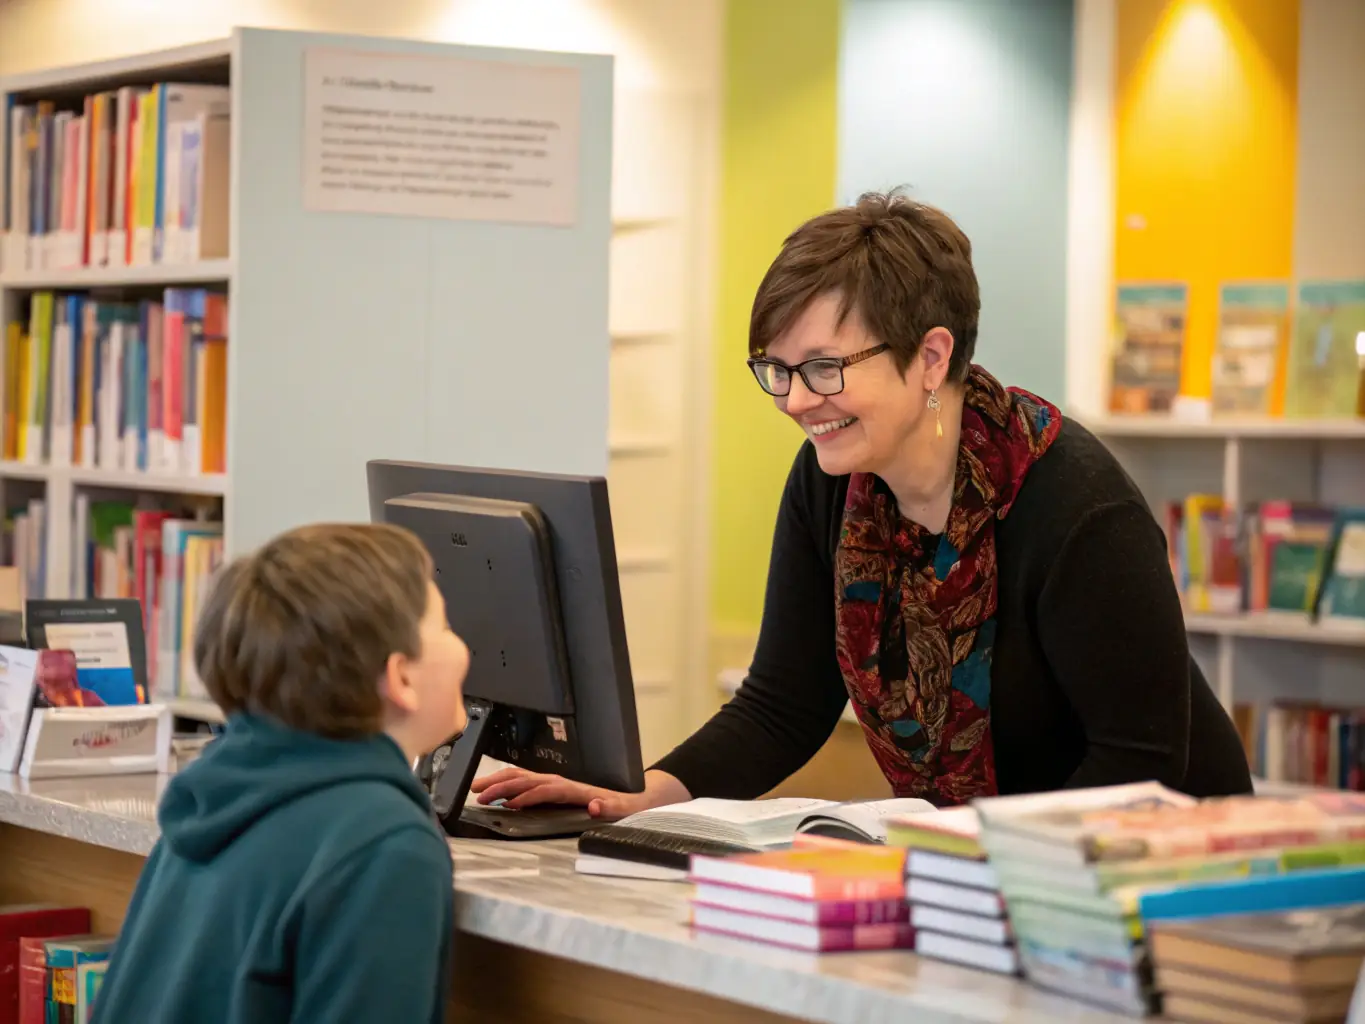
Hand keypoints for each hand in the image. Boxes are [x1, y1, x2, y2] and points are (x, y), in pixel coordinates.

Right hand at [469, 767, 688, 820]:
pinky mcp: (552, 787)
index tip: (510, 805)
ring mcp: (555, 783)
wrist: (631, 799)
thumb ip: (609, 807)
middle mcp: (562, 782)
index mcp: (574, 788)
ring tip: (477, 790)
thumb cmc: (623, 806)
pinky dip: (507, 785)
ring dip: (499, 782)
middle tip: (480, 794)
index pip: (546, 789)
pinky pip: (525, 783)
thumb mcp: (622, 809)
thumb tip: (596, 804)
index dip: (529, 796)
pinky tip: (495, 794)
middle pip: (527, 779)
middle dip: (502, 784)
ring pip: (521, 778)